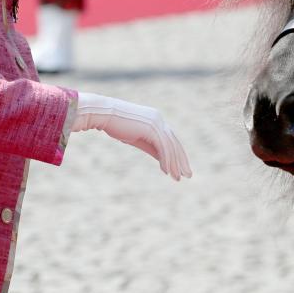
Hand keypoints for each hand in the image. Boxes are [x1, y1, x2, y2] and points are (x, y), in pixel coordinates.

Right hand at [74, 92, 191, 180]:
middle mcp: (159, 120)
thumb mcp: (137, 138)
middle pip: (175, 143)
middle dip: (181, 161)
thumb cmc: (117, 125)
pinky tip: (167, 172)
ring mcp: (156, 123)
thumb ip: (151, 147)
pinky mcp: (151, 129)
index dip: (177, 154)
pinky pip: (163, 148)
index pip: (171, 139)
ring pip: (171, 147)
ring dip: (175, 164)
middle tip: (188, 175)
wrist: (105, 114)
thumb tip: (162, 160)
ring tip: (177, 178)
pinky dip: (166, 161)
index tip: (181, 168)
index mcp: (156, 119)